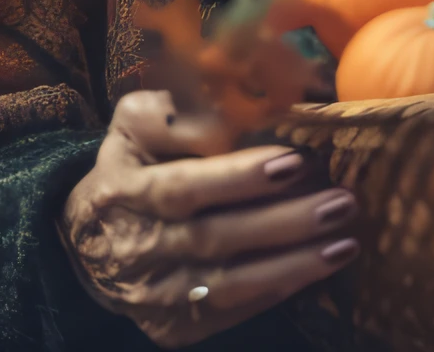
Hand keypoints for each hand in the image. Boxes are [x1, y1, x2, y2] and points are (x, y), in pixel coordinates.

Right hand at [60, 90, 357, 347]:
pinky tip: (317, 270)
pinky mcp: (172, 329)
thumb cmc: (130, 164)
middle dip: (285, 222)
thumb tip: (237, 104)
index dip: (239, 178)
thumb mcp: (139, 122)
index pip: (185, 187)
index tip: (294, 161)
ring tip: (344, 242)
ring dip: (294, 265)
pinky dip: (277, 292)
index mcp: (124, 190)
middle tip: (340, 202)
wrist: (89, 240)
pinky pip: (232, 313)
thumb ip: (181, 111)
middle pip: (215, 239)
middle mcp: (136, 249)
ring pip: (230, 285)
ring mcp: (153, 297)